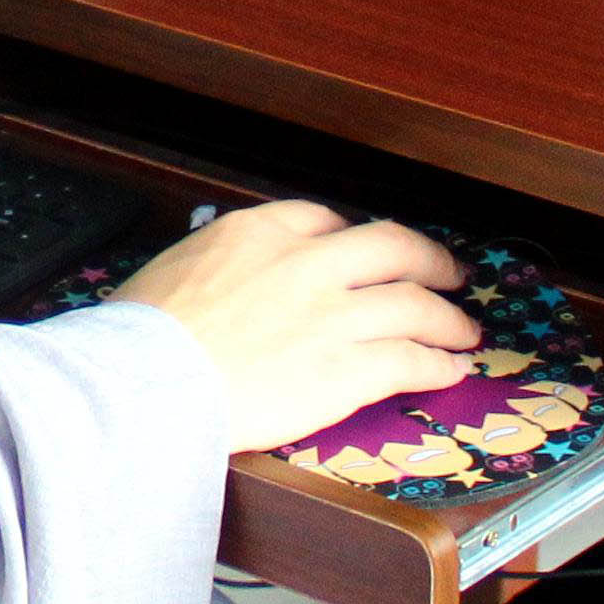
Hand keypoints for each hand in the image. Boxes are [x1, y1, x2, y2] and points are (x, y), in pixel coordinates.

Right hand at [115, 202, 477, 454]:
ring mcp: (332, 316)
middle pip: (392, 248)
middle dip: (429, 261)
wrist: (145, 383)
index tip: (368, 252)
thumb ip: (213, 267)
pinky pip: (411, 361)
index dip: (355, 236)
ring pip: (415, 304)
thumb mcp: (171, 270)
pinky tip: (449, 370)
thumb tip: (215, 284)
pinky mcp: (347, 370)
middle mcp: (306, 264)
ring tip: (463, 330)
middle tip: (447, 273)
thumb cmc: (140, 338)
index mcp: (257, 232)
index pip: (324, 219)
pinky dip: (438, 365)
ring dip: (447, 319)